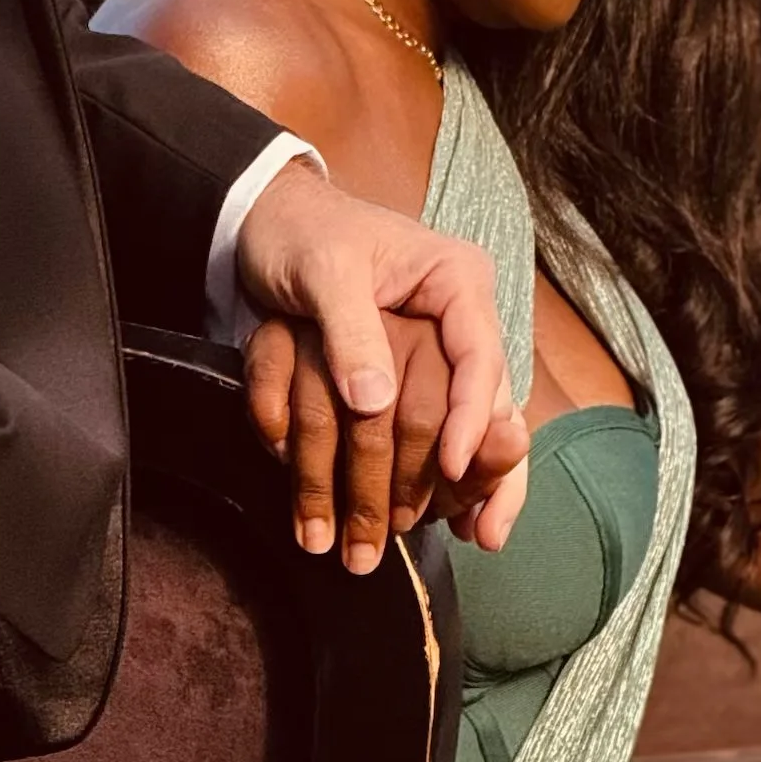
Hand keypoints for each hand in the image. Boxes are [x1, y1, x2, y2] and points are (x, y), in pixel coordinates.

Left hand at [235, 160, 515, 553]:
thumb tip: (373, 403)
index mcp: (455, 280)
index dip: (471, 415)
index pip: (480, 355)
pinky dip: (448, 475)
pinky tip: (456, 522)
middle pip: (491, 398)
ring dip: (475, 483)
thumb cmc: (300, 234)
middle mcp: (461, 317)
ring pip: (478, 423)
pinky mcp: (419, 374)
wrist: (269, 224)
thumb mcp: (322, 271)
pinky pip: (444, 428)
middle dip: (485, 466)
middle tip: (478, 529)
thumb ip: (350, 330)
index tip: (452, 466)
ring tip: (475, 537)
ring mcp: (442, 349)